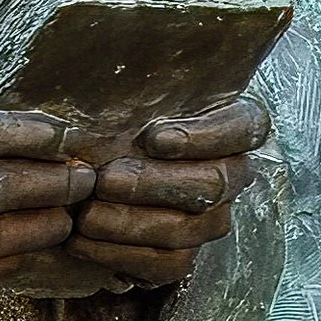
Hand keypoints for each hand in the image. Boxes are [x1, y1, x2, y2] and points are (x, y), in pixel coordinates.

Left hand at [66, 97, 267, 287]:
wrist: (74, 172)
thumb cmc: (100, 118)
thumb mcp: (112, 89)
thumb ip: (125, 79)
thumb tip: (109, 56)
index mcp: (227, 125)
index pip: (245, 128)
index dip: (207, 136)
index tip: (155, 138)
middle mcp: (229, 173)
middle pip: (214, 184)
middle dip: (155, 184)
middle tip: (105, 179)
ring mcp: (210, 218)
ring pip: (190, 228)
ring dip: (132, 223)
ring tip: (86, 214)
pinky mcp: (182, 255)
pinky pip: (167, 264)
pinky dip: (120, 255)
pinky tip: (81, 241)